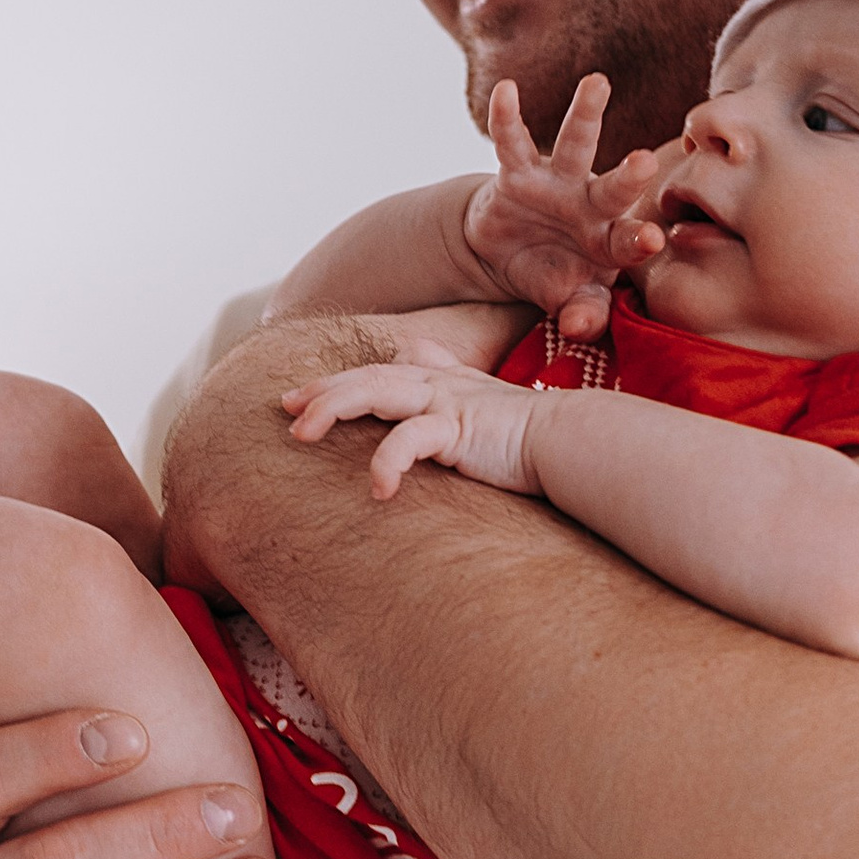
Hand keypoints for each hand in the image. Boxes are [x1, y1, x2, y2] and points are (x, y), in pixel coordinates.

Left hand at [283, 357, 543, 500]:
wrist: (574, 443)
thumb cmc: (531, 439)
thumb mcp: (485, 413)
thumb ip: (455, 397)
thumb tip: (429, 386)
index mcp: (442, 382)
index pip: (383, 369)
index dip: (342, 378)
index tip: (306, 393)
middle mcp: (438, 384)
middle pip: (366, 377)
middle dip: (321, 389)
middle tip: (284, 406)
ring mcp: (445, 402)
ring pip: (374, 393)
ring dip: (332, 409)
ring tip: (300, 434)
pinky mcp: (456, 427)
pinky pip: (409, 440)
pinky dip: (387, 462)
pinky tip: (377, 489)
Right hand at [462, 74, 664, 341]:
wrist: (512, 253)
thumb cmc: (555, 275)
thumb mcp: (567, 300)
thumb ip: (582, 313)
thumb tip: (579, 326)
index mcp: (611, 241)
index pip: (629, 241)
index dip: (639, 241)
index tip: (653, 239)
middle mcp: (592, 205)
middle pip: (615, 189)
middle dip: (628, 177)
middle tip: (645, 162)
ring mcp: (558, 183)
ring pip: (577, 145)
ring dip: (587, 114)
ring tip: (598, 82)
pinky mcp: (520, 172)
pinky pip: (512, 142)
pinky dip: (506, 118)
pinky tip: (505, 89)